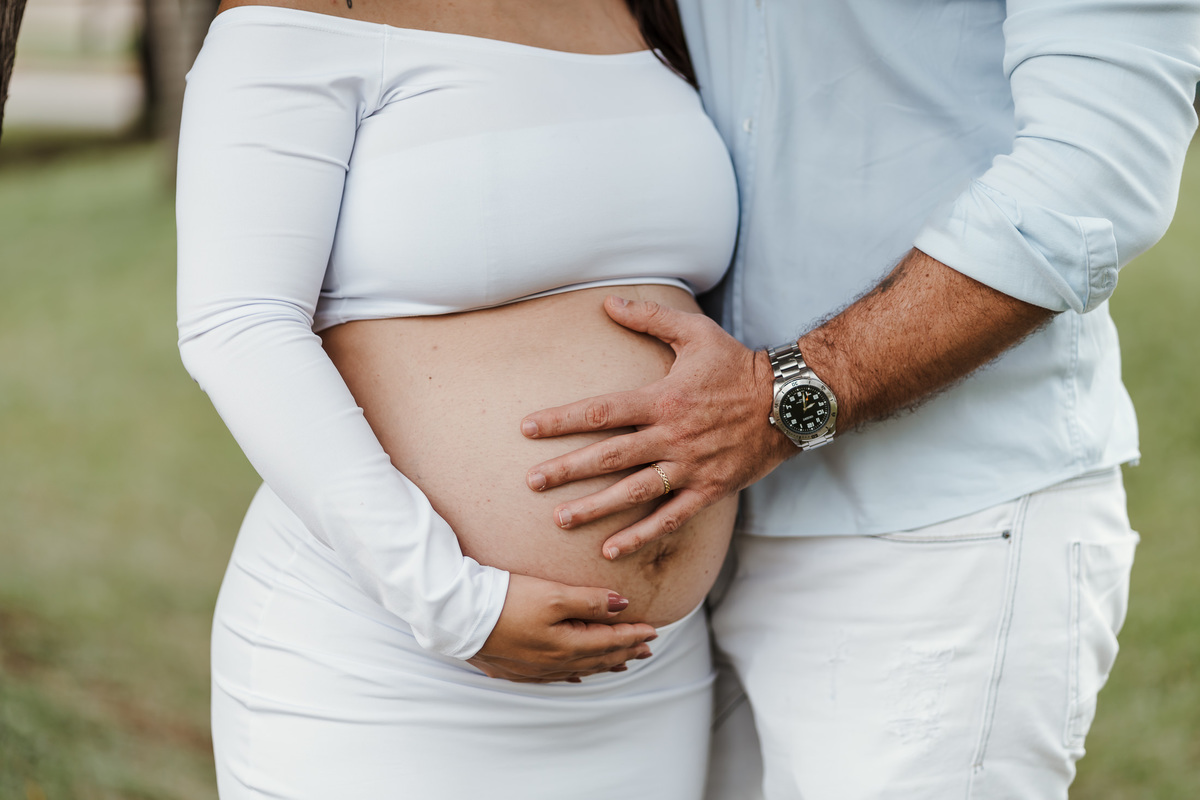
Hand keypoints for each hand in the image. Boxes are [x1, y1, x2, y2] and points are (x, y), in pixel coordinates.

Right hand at [467, 573, 657, 682]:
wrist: (460, 615)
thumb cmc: (506, 599)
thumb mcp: (553, 594)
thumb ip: (590, 601)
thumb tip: (623, 605)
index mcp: (567, 646)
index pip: (610, 641)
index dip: (633, 635)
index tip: (653, 630)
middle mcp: (553, 663)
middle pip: (598, 659)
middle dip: (624, 652)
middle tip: (646, 649)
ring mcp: (534, 669)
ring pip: (579, 670)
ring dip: (604, 664)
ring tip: (622, 663)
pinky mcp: (516, 669)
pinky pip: (555, 677)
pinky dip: (574, 674)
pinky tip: (577, 676)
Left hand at [520, 296, 795, 559]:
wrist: (789, 401)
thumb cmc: (738, 364)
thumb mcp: (695, 332)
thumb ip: (650, 318)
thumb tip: (609, 303)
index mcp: (662, 399)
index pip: (601, 411)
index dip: (561, 420)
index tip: (527, 429)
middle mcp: (672, 436)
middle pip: (609, 456)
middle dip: (567, 469)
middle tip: (531, 482)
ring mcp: (690, 466)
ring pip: (635, 491)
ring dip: (596, 508)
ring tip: (560, 520)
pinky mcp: (709, 489)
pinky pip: (671, 517)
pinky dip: (641, 535)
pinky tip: (612, 550)